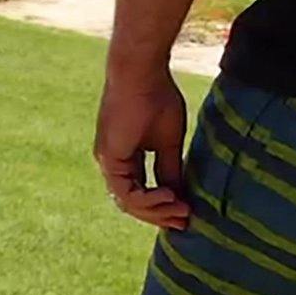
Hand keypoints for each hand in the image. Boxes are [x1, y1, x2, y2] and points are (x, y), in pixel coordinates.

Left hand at [94, 66, 190, 229]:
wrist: (142, 72)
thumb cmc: (157, 97)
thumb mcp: (168, 141)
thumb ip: (169, 169)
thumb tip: (178, 196)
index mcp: (124, 156)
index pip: (140, 192)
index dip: (162, 207)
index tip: (187, 214)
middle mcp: (112, 161)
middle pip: (133, 202)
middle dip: (160, 215)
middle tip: (185, 222)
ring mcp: (108, 160)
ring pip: (128, 202)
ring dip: (156, 211)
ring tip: (182, 210)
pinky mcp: (109, 157)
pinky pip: (126, 192)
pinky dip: (149, 200)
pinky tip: (170, 197)